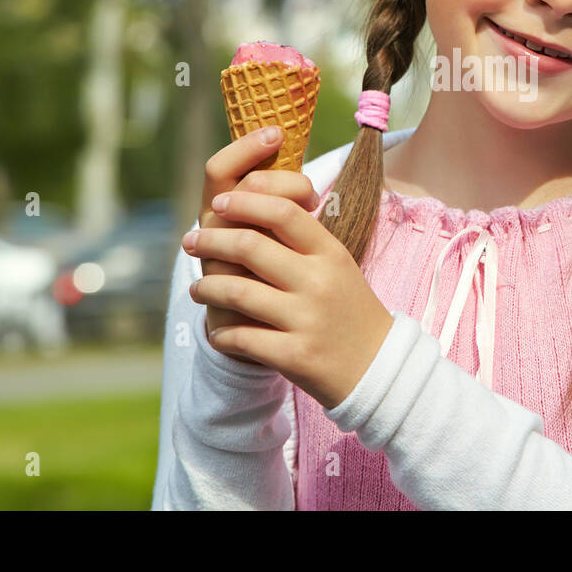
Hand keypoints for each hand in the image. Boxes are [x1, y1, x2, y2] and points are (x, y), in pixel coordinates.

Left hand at [184, 190, 394, 409]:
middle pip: (251, 246)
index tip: (219, 204)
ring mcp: (308, 318)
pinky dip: (222, 334)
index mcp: (331, 254)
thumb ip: (303, 241)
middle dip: (211, 241)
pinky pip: (242, 338)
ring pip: (238, 291)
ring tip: (197, 289)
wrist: (380, 369)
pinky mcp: (296, 355)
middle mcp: (319, 281)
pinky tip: (218, 333)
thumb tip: (252, 208)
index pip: (284, 212)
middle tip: (191, 242)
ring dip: (207, 288)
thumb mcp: (338, 267)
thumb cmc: (349, 311)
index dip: (246, 202)